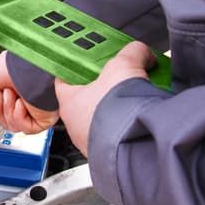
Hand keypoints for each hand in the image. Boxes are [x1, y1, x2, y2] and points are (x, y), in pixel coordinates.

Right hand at [0, 52, 59, 133]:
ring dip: (7, 108)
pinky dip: (18, 115)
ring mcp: (32, 111)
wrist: (27, 68)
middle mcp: (21, 101)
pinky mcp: (41, 120)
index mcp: (11, 91)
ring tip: (11, 94)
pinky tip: (21, 102)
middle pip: (1, 120)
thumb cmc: (12, 67)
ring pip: (11, 125)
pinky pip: (23, 127)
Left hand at [54, 41, 155, 155]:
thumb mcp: (124, 66)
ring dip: (116, 108)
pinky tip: (141, 116)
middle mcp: (75, 125)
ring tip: (135, 97)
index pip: (63, 80)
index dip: (75, 69)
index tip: (86, 62)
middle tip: (118, 77)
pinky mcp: (110, 153)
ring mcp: (91, 142)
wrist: (134, 144)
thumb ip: (132, 53)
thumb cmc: (116, 109)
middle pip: (86, 99)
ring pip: (101, 118)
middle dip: (103, 88)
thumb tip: (141, 51)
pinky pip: (115, 135)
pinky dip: (126, 125)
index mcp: (68, 102)